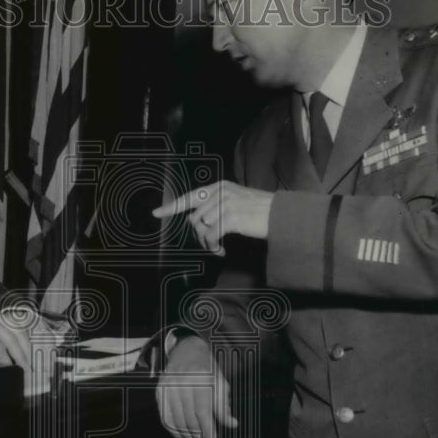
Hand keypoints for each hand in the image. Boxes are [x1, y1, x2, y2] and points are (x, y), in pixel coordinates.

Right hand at [0, 298, 32, 369]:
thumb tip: (5, 359)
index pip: (15, 327)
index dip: (26, 344)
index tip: (32, 360)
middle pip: (17, 328)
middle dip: (27, 350)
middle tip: (32, 367)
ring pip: (10, 331)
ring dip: (20, 351)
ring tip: (24, 367)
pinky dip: (5, 350)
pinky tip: (8, 361)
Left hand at [152, 180, 273, 255]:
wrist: (281, 215)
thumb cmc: (261, 212)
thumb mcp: (237, 200)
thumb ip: (217, 205)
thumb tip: (197, 222)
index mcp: (219, 186)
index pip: (190, 197)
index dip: (171, 207)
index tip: (156, 213)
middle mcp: (220, 192)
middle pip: (195, 219)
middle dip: (200, 235)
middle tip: (212, 246)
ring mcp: (225, 204)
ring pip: (201, 229)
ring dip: (207, 243)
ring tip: (218, 248)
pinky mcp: (230, 218)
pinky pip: (211, 236)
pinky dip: (213, 247)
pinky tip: (221, 251)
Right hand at [156, 336, 236, 437]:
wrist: (187, 350)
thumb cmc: (208, 369)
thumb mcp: (221, 383)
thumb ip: (224, 405)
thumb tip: (232, 425)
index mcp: (201, 378)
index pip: (203, 413)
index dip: (208, 434)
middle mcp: (182, 382)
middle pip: (189, 420)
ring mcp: (168, 387)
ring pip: (176, 421)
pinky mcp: (159, 391)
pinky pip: (165, 417)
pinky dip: (174, 431)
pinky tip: (184, 437)